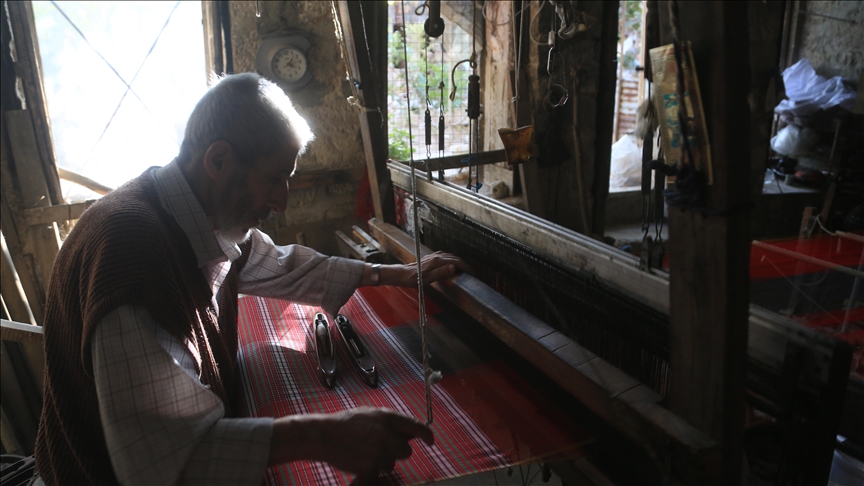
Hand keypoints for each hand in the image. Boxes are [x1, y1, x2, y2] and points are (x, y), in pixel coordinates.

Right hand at [269, 407, 433, 478]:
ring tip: (363, 452)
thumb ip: (389, 423)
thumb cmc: (345, 424)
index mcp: (388, 417)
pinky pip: (377, 473)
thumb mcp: (370, 414)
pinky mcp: (371, 466)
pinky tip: (357, 460)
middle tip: (380, 448)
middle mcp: (387, 433)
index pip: (417, 426)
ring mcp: (380, 451)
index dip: (427, 435)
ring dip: (381, 462)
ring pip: (391, 464)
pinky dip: (369, 471)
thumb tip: (406, 432)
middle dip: (396, 453)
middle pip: (406, 452)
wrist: (324, 435)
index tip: (431, 441)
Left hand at [383, 251, 469, 286]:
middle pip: (454, 258)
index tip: (470, 272)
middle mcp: (436, 256)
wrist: (403, 274)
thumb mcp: (428, 279)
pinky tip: (451, 264)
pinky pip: (445, 257)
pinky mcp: (431, 258)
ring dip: (457, 261)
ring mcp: (433, 256)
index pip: (456, 262)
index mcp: (438, 261)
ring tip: (462, 268)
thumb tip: (454, 267)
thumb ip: (441, 273)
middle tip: (469, 271)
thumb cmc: (415, 279)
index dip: (464, 267)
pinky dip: (451, 260)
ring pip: (450, 256)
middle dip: (463, 264)